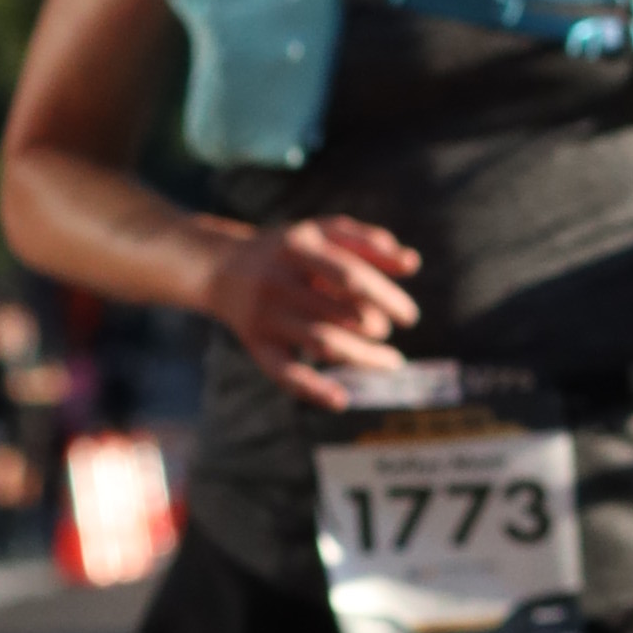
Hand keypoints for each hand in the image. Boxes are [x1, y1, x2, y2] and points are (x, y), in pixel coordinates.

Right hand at [206, 214, 424, 414]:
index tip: (409, 316)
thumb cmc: (288, 250)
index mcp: (298, 247)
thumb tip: (413, 263)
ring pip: (323, 343)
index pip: (351, 276)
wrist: (220, 268)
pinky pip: (284, 373)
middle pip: (340, 314)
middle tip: (385, 330)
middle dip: (375, 327)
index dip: (387, 298)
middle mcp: (278, 282)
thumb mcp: (322, 233)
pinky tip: (342, 399)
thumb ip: (367, 242)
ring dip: (364, 358)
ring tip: (390, 362)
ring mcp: (265, 316)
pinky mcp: (256, 344)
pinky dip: (313, 390)